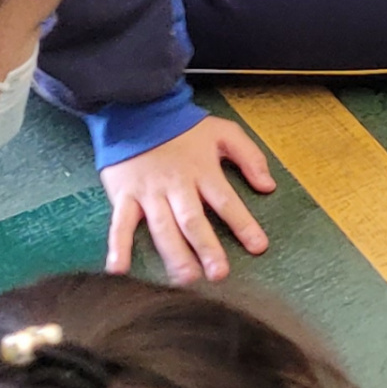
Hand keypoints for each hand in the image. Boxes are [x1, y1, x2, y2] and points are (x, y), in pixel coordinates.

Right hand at [102, 115, 275, 286]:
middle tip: (219, 274)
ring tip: (185, 279)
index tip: (258, 246)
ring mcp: (149, 192)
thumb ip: (250, 157)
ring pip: (162, 227)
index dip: (243, 224)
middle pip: (193, 221)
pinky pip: (120, 224)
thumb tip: (269, 186)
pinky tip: (119, 269)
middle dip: (207, 248)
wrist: (138, 108)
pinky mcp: (124, 195)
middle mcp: (176, 185)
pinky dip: (118, 246)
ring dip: (173, 254)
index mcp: (202, 171)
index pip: (227, 202)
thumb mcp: (224, 132)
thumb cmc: (183, 126)